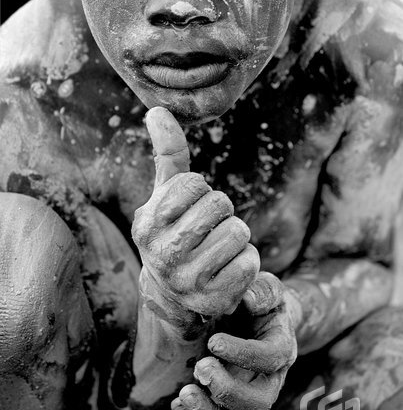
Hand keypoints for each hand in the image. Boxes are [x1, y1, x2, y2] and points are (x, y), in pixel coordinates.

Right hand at [131, 107, 259, 325]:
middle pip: (220, 205)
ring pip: (238, 232)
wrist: (175, 291)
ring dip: (235, 235)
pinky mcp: (215, 299)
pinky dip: (246, 260)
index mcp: (147, 222)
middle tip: (207, 228)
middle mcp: (162, 254)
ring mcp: (187, 280)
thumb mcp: (167, 192)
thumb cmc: (175, 228)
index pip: (195, 183)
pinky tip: (226, 269)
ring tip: (216, 248)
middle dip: (221, 211)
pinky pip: (250, 262)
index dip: (201, 190)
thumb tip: (157, 110)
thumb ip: (167, 151)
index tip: (190, 207)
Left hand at [171, 272, 297, 409]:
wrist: (256, 319)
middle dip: (227, 391)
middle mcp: (271, 380)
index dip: (243, 354)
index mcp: (281, 346)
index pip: (271, 359)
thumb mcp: (266, 287)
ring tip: (184, 394)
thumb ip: (262, 291)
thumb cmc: (258, 300)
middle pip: (259, 404)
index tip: (213, 342)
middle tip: (200, 367)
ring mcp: (253, 399)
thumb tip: (247, 299)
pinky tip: (178, 403)